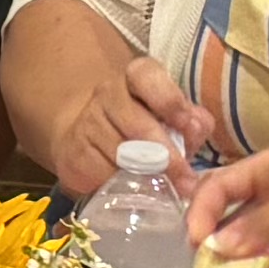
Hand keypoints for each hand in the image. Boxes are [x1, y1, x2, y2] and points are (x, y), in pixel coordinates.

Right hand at [33, 41, 218, 199]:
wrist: (92, 143)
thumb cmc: (148, 132)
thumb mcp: (177, 122)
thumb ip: (193, 122)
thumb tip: (196, 127)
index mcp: (138, 76)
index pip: (147, 76)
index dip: (168, 100)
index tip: (186, 126)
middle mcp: (108, 92)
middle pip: (136, 123)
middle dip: (165, 155)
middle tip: (185, 180)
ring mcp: (87, 121)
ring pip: (120, 152)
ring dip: (146, 175)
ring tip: (165, 190)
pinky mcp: (72, 151)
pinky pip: (101, 172)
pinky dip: (120, 185)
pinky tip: (132, 191)